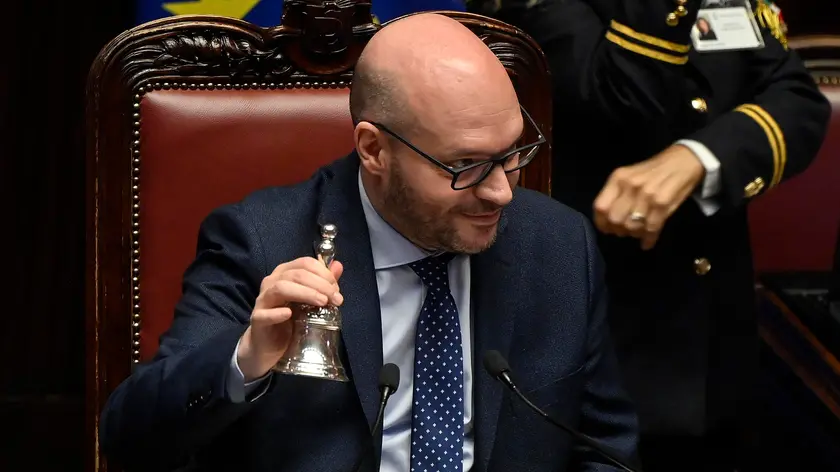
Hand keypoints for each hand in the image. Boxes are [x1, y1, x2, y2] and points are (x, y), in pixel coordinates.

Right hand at [237, 257, 343, 380]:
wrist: (273, 345)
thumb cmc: (292, 319)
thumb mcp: (311, 299)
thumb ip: (323, 282)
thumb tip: (338, 266)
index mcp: (285, 273)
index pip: (305, 263)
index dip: (323, 273)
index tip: (336, 288)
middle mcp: (272, 282)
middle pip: (296, 274)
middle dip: (320, 284)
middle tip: (336, 298)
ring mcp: (263, 300)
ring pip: (281, 288)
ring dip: (305, 293)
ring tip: (322, 302)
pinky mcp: (257, 319)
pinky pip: (264, 314)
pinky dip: (277, 313)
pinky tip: (289, 314)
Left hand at [592, 145, 704, 249]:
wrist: (684, 161)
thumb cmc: (654, 171)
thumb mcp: (630, 177)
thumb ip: (617, 195)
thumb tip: (607, 223)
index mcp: (618, 178)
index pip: (600, 207)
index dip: (602, 223)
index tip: (608, 230)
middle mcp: (630, 185)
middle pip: (615, 220)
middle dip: (619, 230)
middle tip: (625, 231)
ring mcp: (647, 193)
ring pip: (632, 226)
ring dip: (635, 234)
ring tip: (639, 232)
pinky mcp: (663, 202)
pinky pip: (651, 228)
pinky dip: (649, 239)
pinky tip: (648, 241)